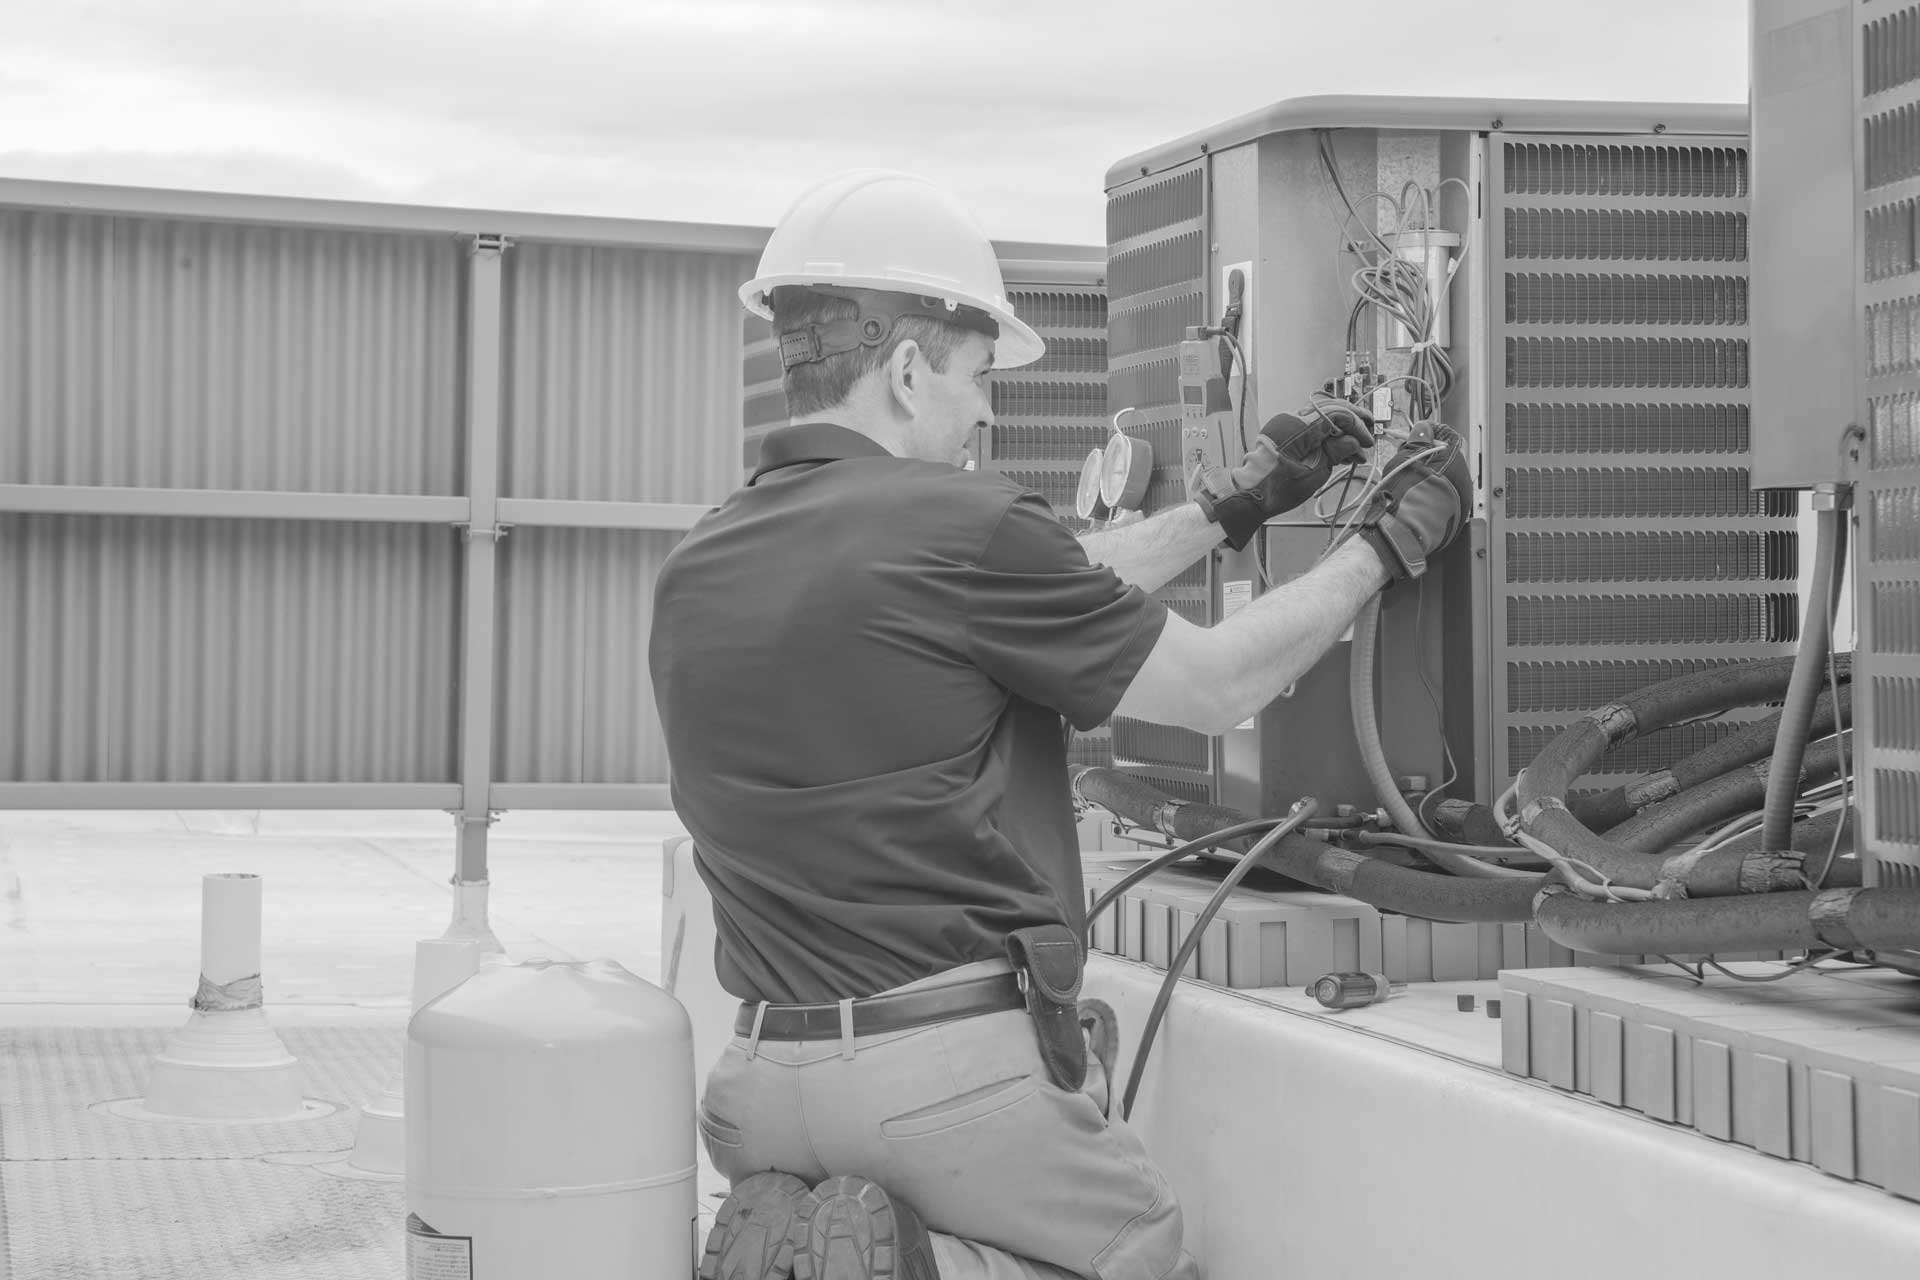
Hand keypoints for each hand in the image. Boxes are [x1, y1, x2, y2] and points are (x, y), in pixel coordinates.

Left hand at [1195, 402, 1374, 550]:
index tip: (1367, 442)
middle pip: (1330, 410)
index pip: (1337, 414)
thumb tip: (1354, 442)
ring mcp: (1287, 425)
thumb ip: (1336, 453)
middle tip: (1369, 434)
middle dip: (1352, 423)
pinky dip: (1327, 437)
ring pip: (1323, 418)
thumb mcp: (1314, 474)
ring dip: (1341, 431)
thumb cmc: (1277, 489)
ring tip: (1356, 451)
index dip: (1357, 426)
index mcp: (1299, 427)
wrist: (1249, 496)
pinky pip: (1312, 428)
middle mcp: (1292, 420)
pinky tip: (1341, 452)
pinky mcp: (1285, 433)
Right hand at [1348, 427, 1472, 580]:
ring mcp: (1461, 498)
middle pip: (1448, 457)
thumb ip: (1418, 439)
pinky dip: (1433, 492)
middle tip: (1408, 457)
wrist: (1406, 529)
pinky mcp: (1455, 516)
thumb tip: (1424, 428)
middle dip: (1430, 455)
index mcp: (1455, 459)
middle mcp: (1463, 477)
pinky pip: (1446, 496)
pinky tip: (1417, 496)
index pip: (1449, 436)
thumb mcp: (1406, 457)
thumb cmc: (1405, 492)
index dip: (1431, 433)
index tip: (1417, 435)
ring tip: (1409, 480)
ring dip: (1431, 474)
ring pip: (1447, 478)